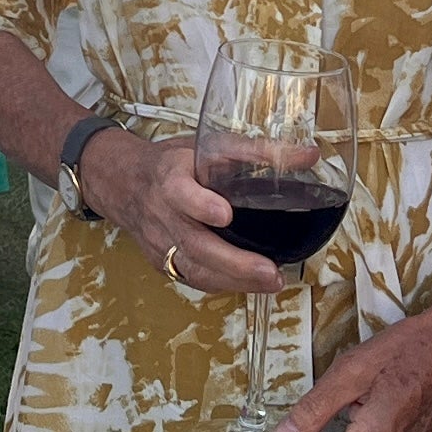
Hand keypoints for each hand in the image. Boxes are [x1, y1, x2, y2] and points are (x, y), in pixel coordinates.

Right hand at [81, 130, 282, 294]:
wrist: (122, 183)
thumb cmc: (171, 163)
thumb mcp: (207, 146)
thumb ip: (257, 152)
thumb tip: (309, 156)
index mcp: (169, 179)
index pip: (180, 194)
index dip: (200, 205)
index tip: (225, 214)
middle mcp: (161, 215)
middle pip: (194, 244)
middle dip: (233, 262)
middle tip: (269, 271)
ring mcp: (160, 243)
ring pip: (194, 269)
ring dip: (234, 280)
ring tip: (271, 282)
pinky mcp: (162, 263)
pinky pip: (193, 278)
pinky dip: (222, 284)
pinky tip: (249, 284)